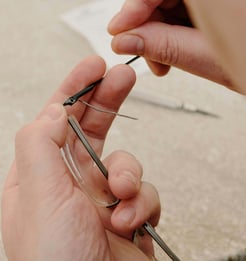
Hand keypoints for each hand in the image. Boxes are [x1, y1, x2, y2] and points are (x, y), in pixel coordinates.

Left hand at [2, 56, 159, 259]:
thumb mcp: (37, 197)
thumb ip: (40, 145)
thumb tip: (56, 110)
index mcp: (43, 177)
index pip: (59, 121)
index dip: (76, 90)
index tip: (93, 65)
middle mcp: (73, 185)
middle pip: (95, 129)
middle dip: (110, 100)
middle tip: (123, 76)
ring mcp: (103, 200)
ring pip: (128, 165)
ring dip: (130, 176)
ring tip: (121, 196)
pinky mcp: (130, 216)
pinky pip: (145, 194)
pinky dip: (143, 204)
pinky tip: (130, 223)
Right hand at [108, 0, 232, 88]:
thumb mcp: (208, 57)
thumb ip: (164, 45)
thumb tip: (127, 40)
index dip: (134, 7)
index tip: (118, 30)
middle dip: (146, 25)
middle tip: (141, 51)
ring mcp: (217, 0)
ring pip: (171, 4)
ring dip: (158, 34)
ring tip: (162, 61)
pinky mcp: (217, 6)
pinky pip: (185, 10)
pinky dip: (172, 32)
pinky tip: (173, 51)